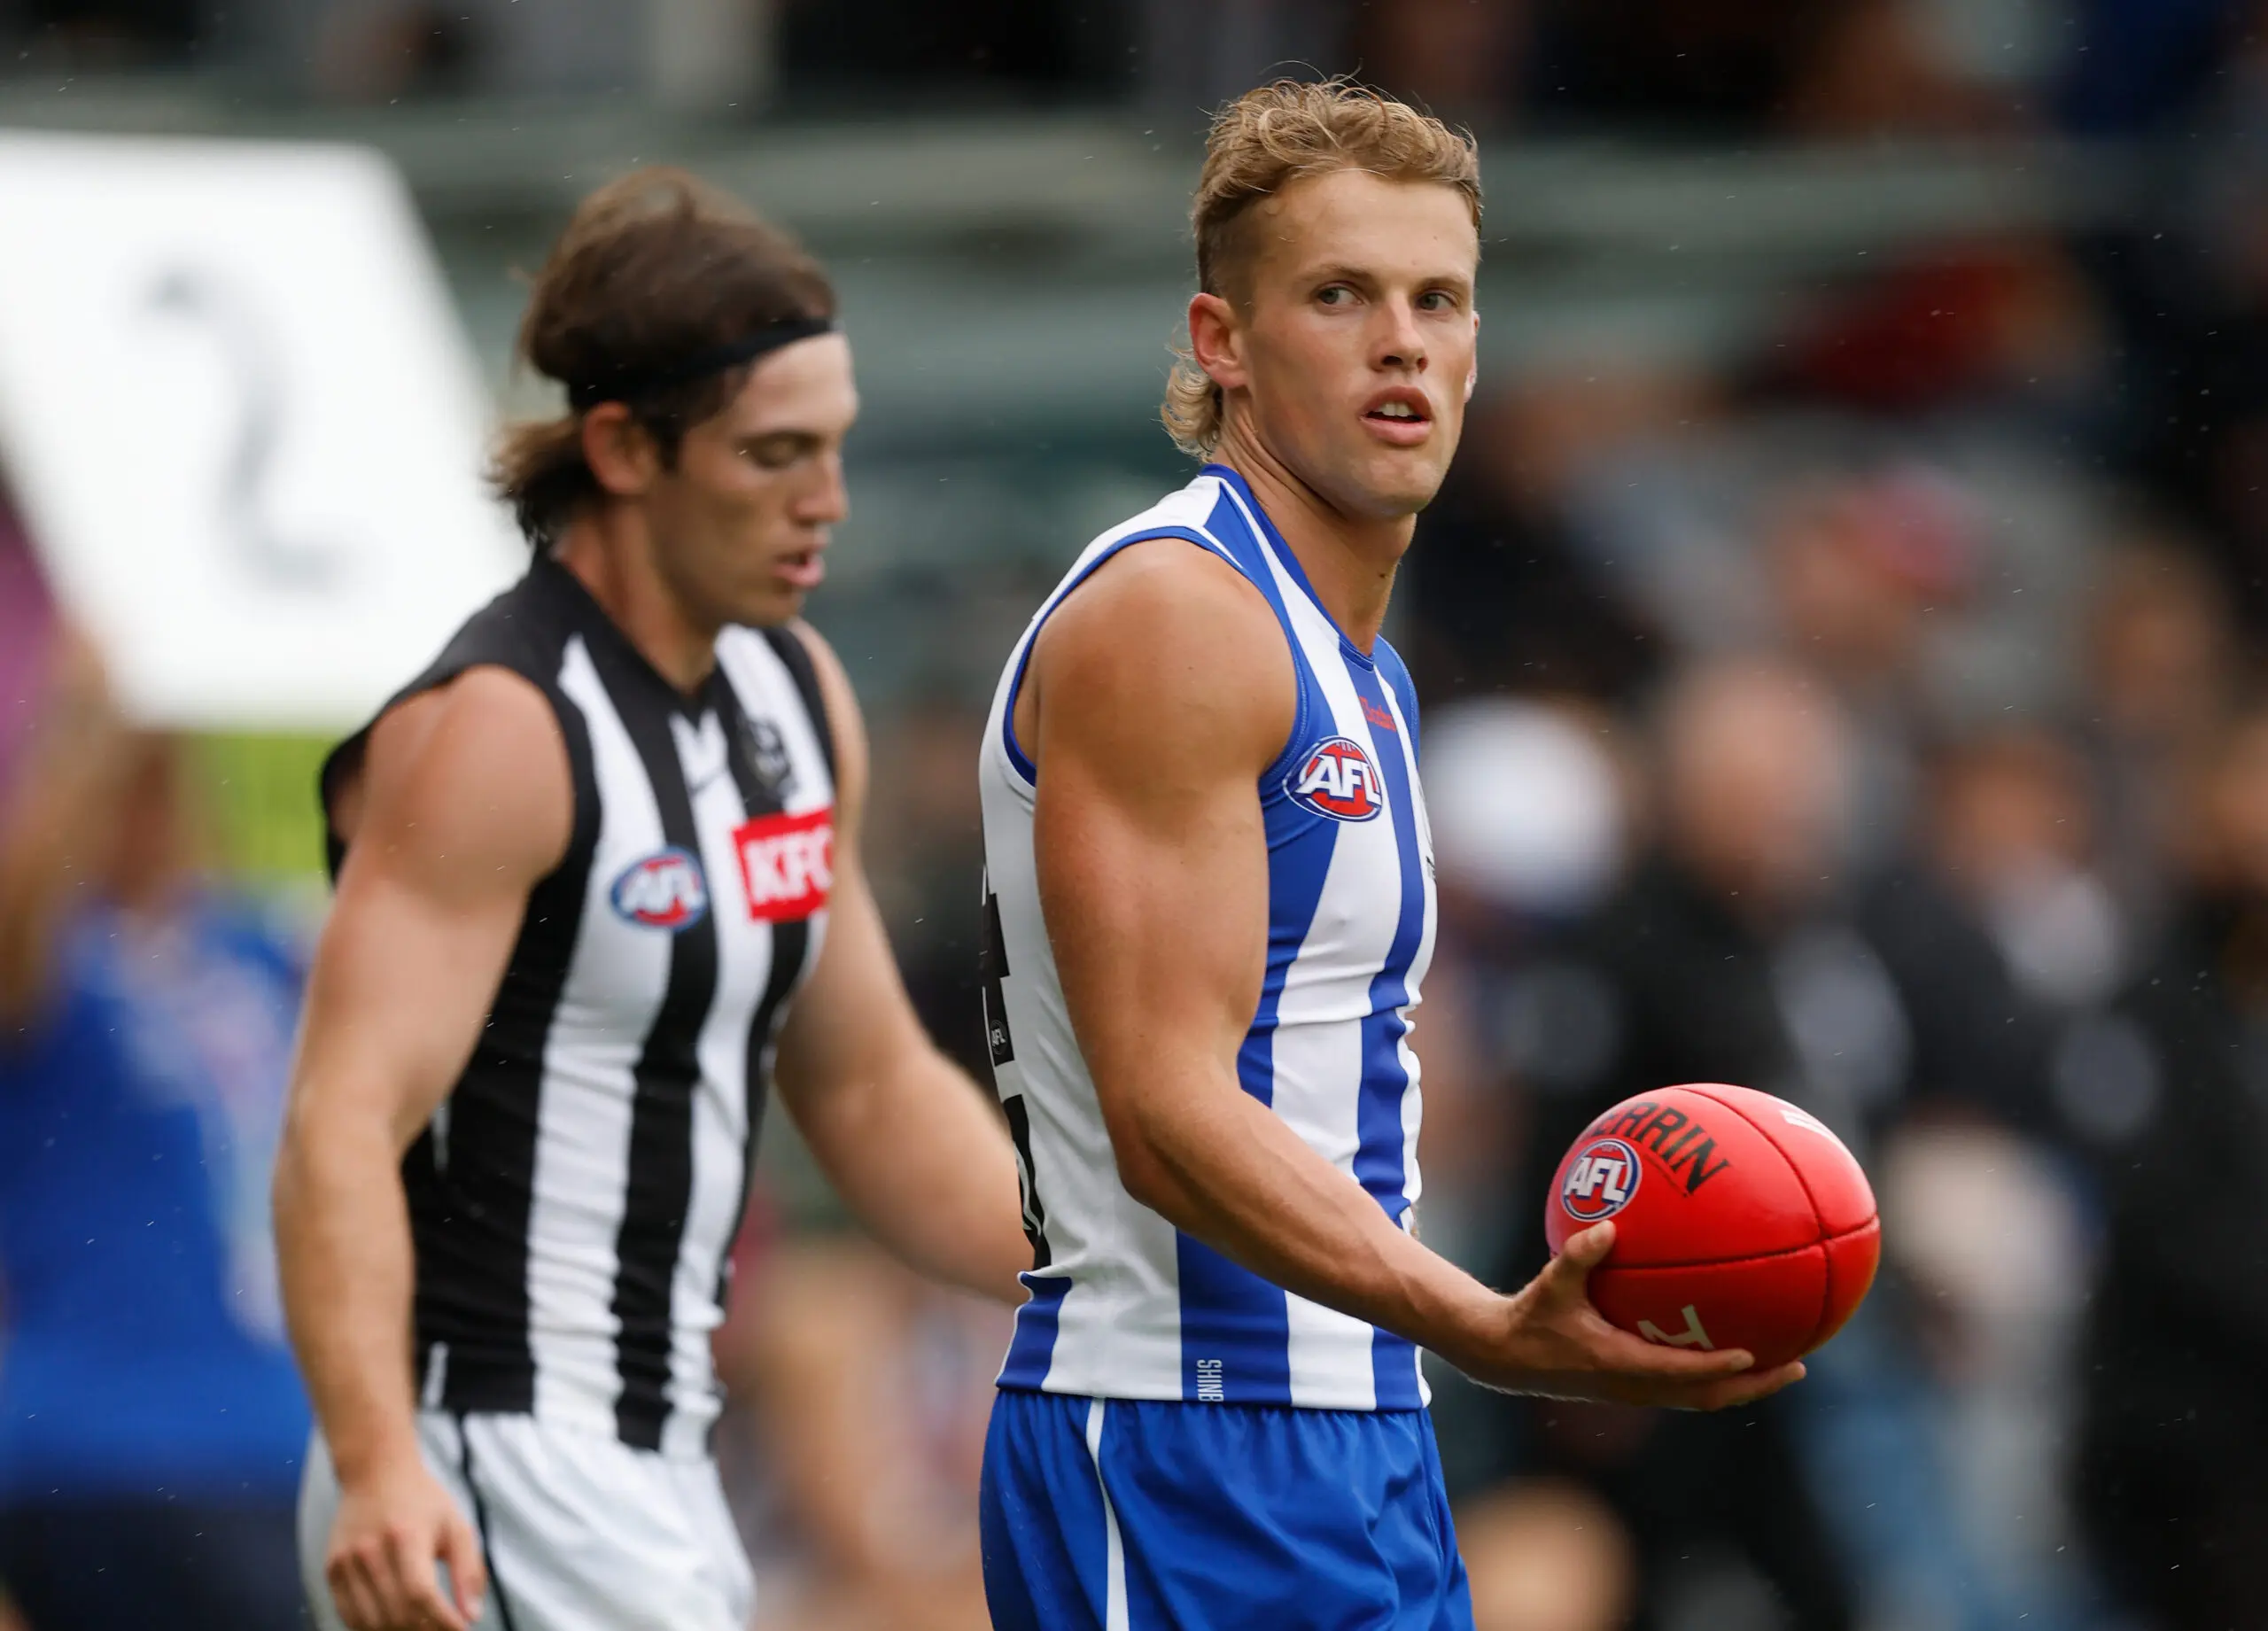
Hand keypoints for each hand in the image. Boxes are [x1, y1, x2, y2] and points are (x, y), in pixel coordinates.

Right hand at [325, 1453, 486, 1630]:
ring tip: (422, 1628)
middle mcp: (371, 1551)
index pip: (421, 1595)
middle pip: (396, 1613)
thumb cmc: (422, 1500)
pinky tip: (394, 1624)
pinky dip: (372, 1627)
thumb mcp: (456, 1526)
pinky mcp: (331, 1569)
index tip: (461, 1630)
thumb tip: (471, 1616)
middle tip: (443, 1630)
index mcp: (406, 1537)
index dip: (442, 1621)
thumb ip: (468, 1572)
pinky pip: (349, 1616)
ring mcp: (346, 1562)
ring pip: (371, 1621)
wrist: (375, 1472)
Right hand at [1446, 1222, 1806, 1410]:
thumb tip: (1610, 1225)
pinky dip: (1719, 1374)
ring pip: (1704, 1397)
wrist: (1508, 1358)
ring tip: (1786, 1364)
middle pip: (1709, 1397)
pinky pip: (1689, 1386)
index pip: (1680, 1372)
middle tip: (1798, 1367)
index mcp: (1619, 1365)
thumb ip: (1579, 1256)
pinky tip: (1737, 1348)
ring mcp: (1639, 1391)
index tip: (1754, 1354)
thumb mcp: (1550, 1283)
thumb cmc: (1530, 1318)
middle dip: (1756, 1385)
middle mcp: (1636, 1386)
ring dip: (1746, 1386)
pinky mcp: (1636, 1387)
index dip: (1718, 1366)